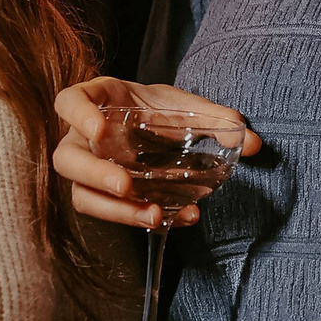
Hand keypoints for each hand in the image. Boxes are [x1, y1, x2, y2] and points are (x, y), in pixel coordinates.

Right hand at [52, 76, 261, 227]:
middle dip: (95, 174)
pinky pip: (110, 212)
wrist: (156, 125)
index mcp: (96, 102)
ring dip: (115, 209)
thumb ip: (215, 119)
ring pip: (82, 194)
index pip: (68, 102)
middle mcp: (82, 138)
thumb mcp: (184, 106)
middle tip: (126, 186)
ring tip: (154, 215)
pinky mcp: (104, 195)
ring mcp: (89, 169)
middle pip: (67, 159)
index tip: (99, 130)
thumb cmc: (158, 109)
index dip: (77, 115)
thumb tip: (253, 143)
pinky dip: (138, 217)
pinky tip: (175, 218)